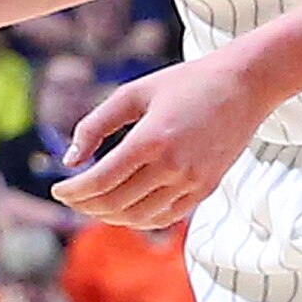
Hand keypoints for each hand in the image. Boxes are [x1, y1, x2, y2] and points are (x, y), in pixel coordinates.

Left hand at [54, 48, 271, 229]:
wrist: (245, 85)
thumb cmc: (185, 82)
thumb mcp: (134, 93)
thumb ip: (96, 125)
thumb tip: (70, 160)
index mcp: (151, 139)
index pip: (101, 180)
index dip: (73, 191)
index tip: (57, 189)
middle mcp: (173, 166)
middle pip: (115, 203)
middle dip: (85, 204)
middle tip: (70, 196)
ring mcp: (192, 182)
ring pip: (138, 217)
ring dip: (108, 215)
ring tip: (92, 203)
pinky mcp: (205, 190)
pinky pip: (163, 218)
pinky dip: (137, 219)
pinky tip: (123, 208)